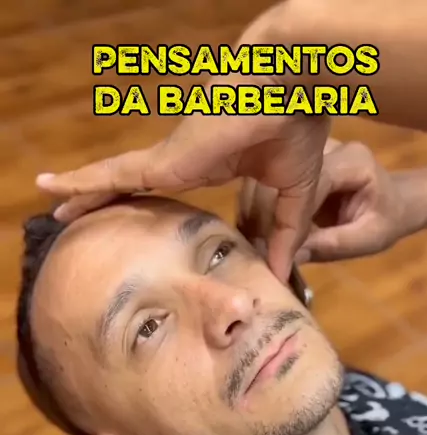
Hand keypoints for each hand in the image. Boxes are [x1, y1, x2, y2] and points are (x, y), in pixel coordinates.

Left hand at [34, 5, 329, 282]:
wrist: (291, 88)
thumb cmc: (296, 128)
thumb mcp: (292, 198)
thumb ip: (282, 236)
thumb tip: (281, 277)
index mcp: (208, 165)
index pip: (170, 186)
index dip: (151, 200)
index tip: (140, 217)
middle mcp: (181, 160)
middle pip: (133, 183)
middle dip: (106, 197)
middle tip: (76, 212)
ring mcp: (168, 159)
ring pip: (114, 179)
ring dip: (84, 192)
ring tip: (53, 201)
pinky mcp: (163, 160)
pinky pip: (112, 175)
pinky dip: (82, 184)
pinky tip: (54, 189)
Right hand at [238, 139, 413, 262]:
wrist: (396, 202)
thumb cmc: (388, 221)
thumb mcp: (368, 239)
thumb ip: (332, 245)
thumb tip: (290, 258)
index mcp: (352, 161)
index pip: (307, 184)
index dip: (285, 218)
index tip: (269, 249)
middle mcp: (327, 147)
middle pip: (281, 177)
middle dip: (265, 217)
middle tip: (254, 251)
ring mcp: (309, 150)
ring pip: (268, 178)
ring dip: (256, 214)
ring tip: (253, 245)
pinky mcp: (296, 160)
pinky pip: (268, 182)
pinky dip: (259, 210)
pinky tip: (256, 234)